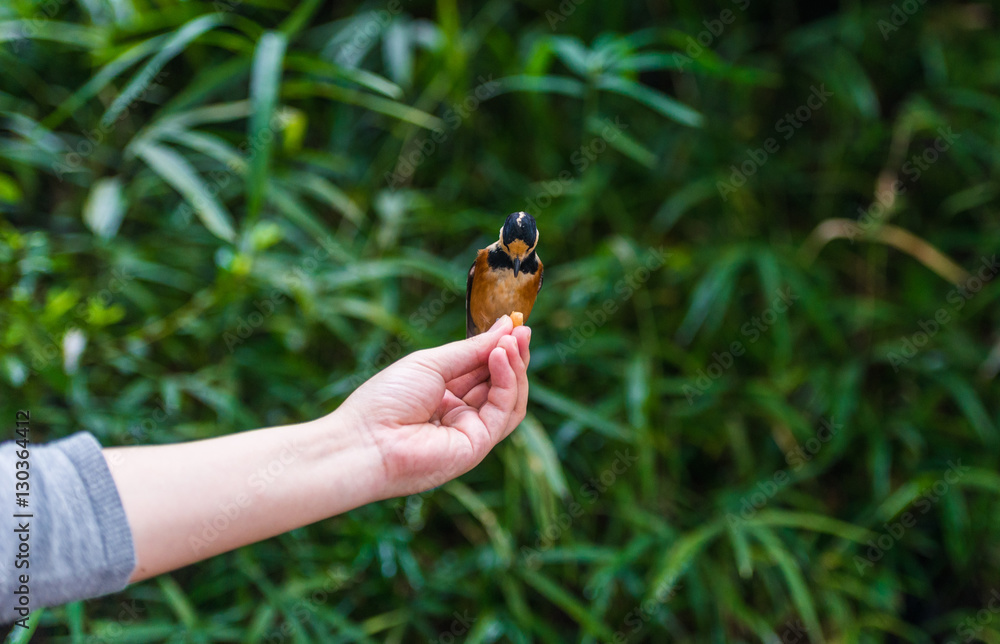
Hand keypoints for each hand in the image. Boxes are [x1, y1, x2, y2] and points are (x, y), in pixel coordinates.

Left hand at [335, 315, 530, 497]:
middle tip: (521, 329)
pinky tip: (500, 357)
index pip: (482, 370)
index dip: (499, 348)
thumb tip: (504, 327)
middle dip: (513, 356)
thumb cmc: (387, 399)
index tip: (513, 324)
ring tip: (513, 340)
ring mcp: (470, 432)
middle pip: (500, 385)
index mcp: (444, 395)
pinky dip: (507, 382)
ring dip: (515, 368)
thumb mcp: (431, 364)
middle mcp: (459, 415)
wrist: (365, 440)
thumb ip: (471, 350)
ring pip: (509, 400)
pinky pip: (503, 411)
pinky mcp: (478, 445)